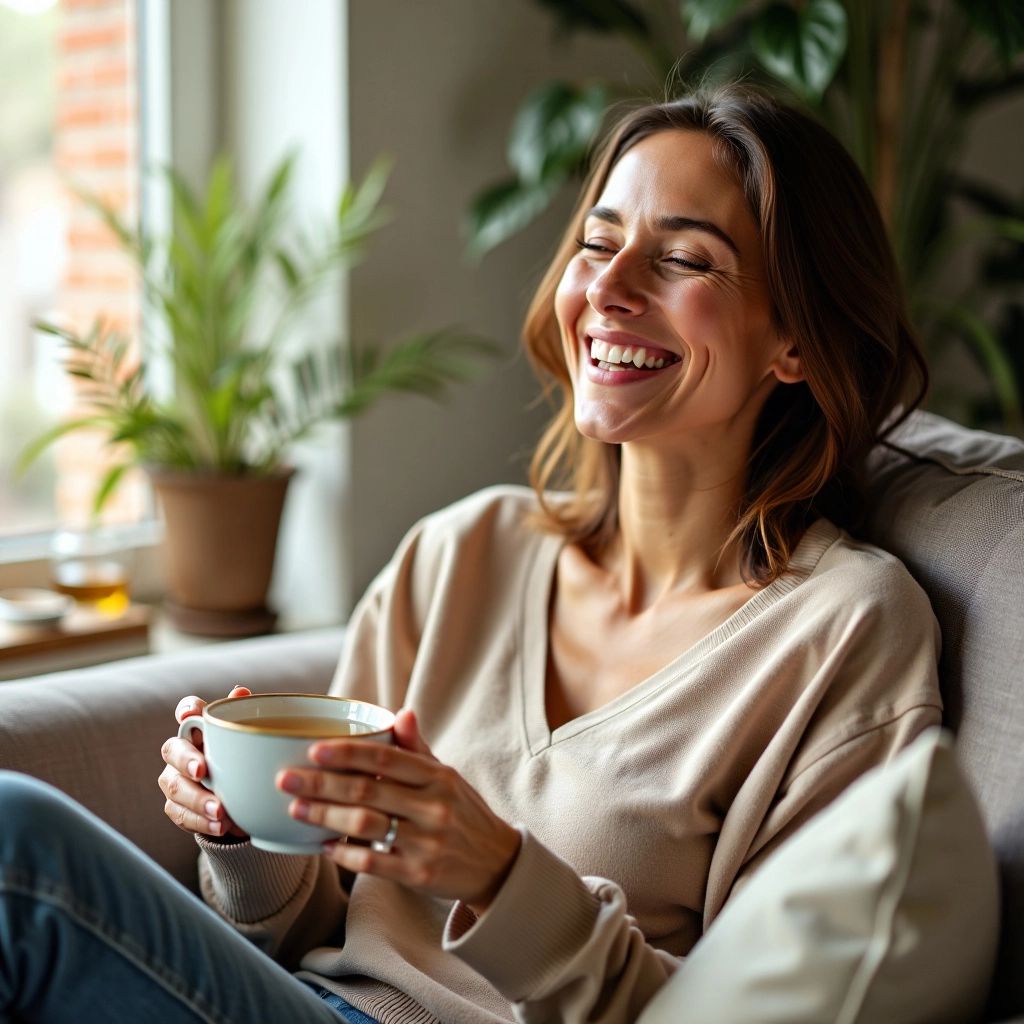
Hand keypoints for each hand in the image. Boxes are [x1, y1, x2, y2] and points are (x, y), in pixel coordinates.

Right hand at [158, 685, 250, 838]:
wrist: (241, 799)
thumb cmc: (243, 759)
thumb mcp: (249, 740)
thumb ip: (243, 716)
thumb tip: (240, 692)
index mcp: (201, 728)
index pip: (188, 710)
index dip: (186, 710)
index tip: (188, 716)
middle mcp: (182, 750)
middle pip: (172, 749)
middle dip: (185, 760)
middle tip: (203, 771)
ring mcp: (175, 779)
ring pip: (173, 785)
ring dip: (196, 798)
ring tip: (219, 811)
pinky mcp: (176, 806)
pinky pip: (180, 814)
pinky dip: (200, 821)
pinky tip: (220, 827)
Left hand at [276, 709, 520, 913]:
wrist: (497, 863)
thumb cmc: (463, 812)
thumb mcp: (447, 777)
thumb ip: (417, 748)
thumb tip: (400, 712)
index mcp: (438, 777)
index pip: (387, 758)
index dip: (348, 753)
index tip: (314, 749)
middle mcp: (434, 807)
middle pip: (368, 790)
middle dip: (322, 783)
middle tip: (286, 778)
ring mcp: (426, 842)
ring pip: (366, 825)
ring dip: (326, 816)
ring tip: (295, 808)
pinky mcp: (419, 874)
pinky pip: (373, 862)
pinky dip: (344, 854)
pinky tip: (322, 846)